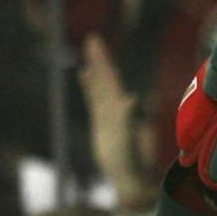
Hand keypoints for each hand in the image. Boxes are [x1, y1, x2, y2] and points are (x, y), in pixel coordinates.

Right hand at [80, 33, 155, 209]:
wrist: (129, 176)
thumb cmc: (131, 162)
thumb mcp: (129, 139)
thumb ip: (128, 120)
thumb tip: (130, 100)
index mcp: (121, 108)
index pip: (111, 80)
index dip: (104, 63)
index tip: (97, 45)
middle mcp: (115, 108)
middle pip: (106, 78)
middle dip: (100, 59)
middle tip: (93, 39)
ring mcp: (108, 114)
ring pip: (100, 86)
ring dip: (95, 69)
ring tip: (89, 52)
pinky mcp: (101, 123)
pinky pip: (94, 99)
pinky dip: (90, 87)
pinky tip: (85, 75)